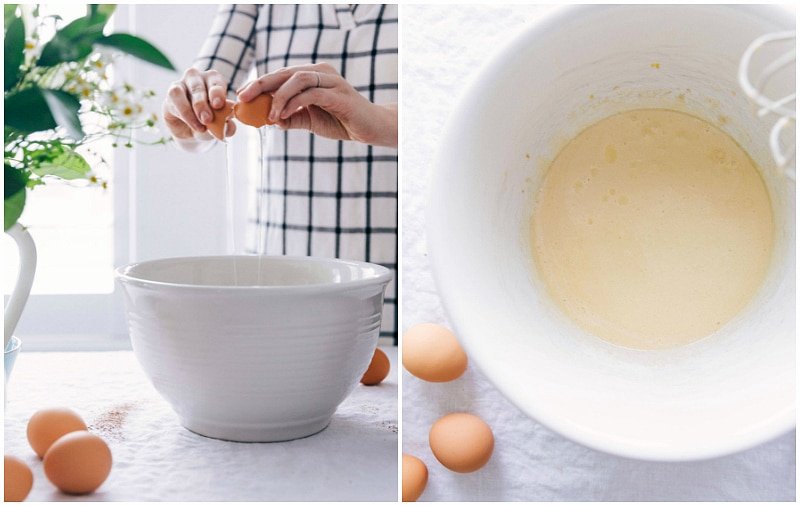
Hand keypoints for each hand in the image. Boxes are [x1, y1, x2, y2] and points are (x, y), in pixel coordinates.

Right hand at [162, 68, 236, 150]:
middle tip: (208, 119)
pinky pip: (176, 98)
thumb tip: (230, 126)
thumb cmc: (209, 122)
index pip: (216, 82)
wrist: (191, 131)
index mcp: (214, 80)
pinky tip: (193, 124)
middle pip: (199, 87)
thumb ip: (227, 125)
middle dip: (203, 104)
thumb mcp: (221, 125)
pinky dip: (185, 113)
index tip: (218, 105)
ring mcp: (183, 82)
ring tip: (201, 124)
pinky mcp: (172, 92)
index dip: (217, 93)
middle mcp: (198, 77)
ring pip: (184, 91)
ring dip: (193, 109)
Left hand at [237, 63, 396, 147]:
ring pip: (297, 79)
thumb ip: (291, 118)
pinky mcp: (339, 94)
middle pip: (285, 72)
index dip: (260, 83)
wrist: (370, 128)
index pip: (281, 74)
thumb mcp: (310, 120)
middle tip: (244, 98)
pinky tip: (284, 116)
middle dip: (261, 84)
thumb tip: (268, 120)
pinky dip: (294, 104)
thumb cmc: (341, 121)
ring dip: (279, 96)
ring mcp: (332, 81)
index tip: (242, 96)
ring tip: (269, 115)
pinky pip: (311, 94)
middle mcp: (322, 72)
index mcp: (313, 75)